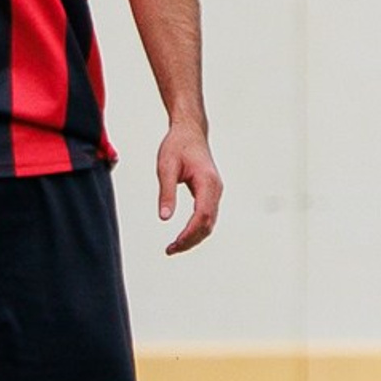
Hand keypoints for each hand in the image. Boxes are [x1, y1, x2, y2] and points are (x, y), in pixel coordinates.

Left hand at [156, 121, 221, 255]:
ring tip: (174, 247)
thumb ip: (166, 193)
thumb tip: (164, 218)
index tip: (174, 245)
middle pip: (208, 223)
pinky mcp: (211, 193)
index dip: (189, 233)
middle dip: (190, 240)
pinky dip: (196, 229)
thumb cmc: (177, 145)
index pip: (202, 215)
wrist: (189, 131)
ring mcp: (215, 191)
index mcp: (207, 182)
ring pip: (209, 222)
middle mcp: (216, 188)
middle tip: (170, 250)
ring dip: (193, 237)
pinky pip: (207, 216)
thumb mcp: (165, 167)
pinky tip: (182, 236)